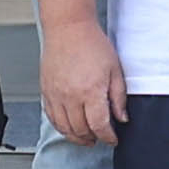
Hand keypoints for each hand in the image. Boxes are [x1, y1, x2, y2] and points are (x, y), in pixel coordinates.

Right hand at [39, 20, 127, 145]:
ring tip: (86, 138)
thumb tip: (121, 117)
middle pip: (81, 130)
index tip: (113, 139)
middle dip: (93, 138)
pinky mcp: (46, 92)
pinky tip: (69, 127)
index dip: (108, 137)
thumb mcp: (115, 69)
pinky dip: (61, 127)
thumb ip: (119, 97)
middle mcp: (71, 97)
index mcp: (91, 91)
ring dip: (76, 137)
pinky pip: (52, 117)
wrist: (68, 29)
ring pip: (64, 128)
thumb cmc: (92, 44)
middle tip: (100, 138)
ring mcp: (56, 95)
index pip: (99, 125)